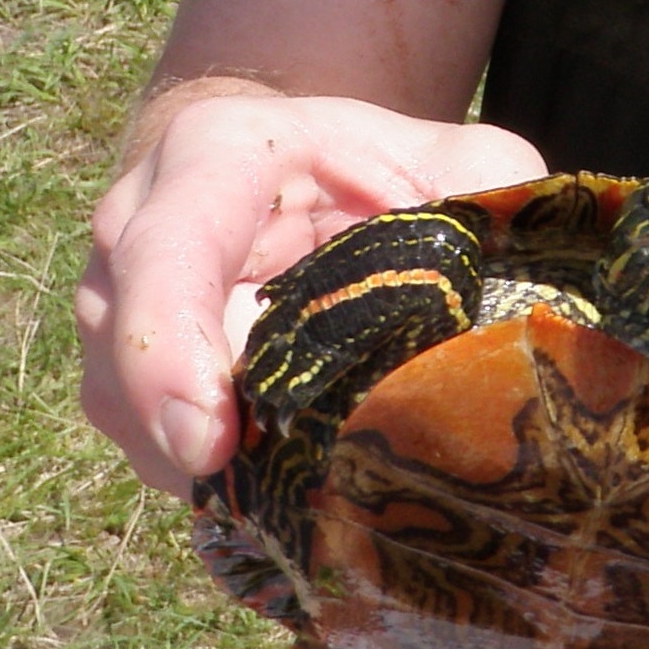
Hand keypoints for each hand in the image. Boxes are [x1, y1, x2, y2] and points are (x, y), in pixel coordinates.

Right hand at [74, 85, 544, 494]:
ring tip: (286, 494)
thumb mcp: (460, 161)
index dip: (174, 346)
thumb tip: (530, 304)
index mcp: (220, 150)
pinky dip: (204, 475)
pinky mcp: (127, 371)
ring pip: (120, 403)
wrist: (317, 174)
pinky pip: (142, 438)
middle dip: (175, 430)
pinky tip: (275, 492)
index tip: (210, 440)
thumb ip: (494, 203)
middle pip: (126, 337)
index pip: (170, 244)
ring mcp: (118, 300)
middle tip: (250, 499)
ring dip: (192, 462)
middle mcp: (141, 218)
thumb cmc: (395, 170)